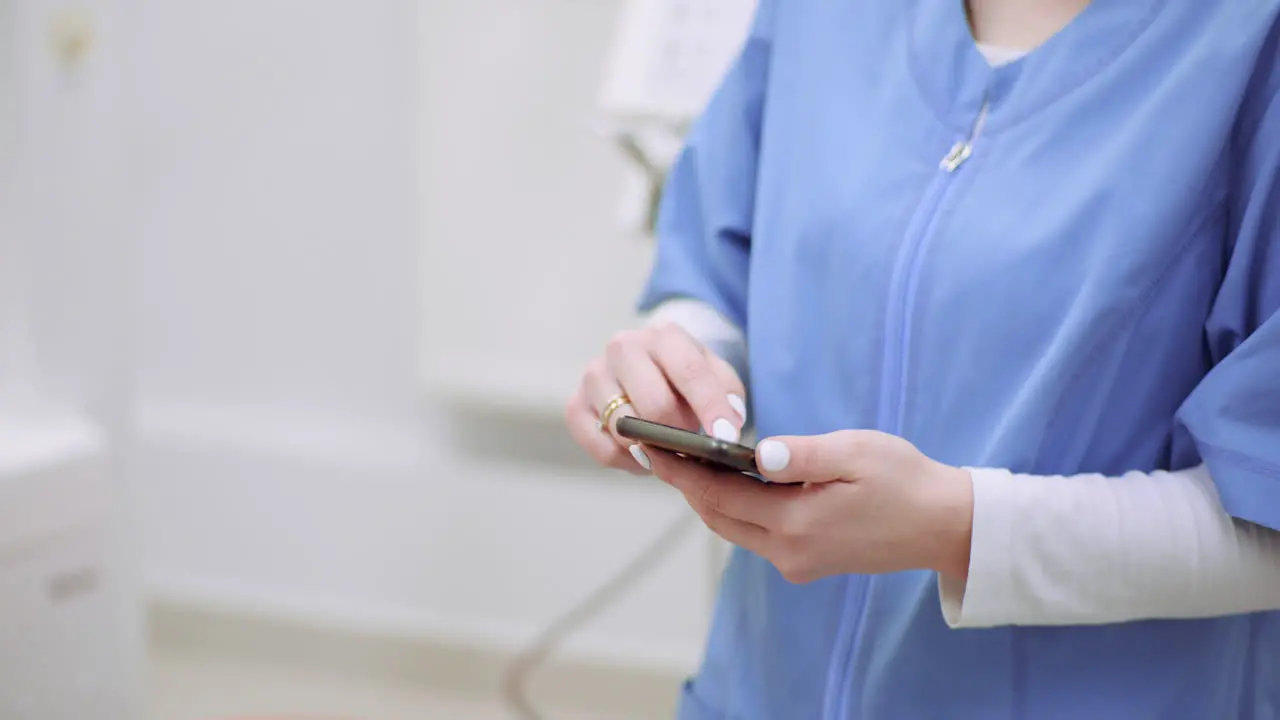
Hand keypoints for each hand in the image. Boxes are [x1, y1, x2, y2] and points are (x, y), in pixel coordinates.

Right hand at [565, 323, 746, 474]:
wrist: (644, 367)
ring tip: (666, 449)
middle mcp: (622, 348)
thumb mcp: (714, 374)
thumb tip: (728, 424)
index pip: (689, 371)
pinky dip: (627, 461)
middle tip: (689, 444)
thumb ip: (728, 393)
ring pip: (624, 428)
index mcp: (662, 336)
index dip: (710, 407)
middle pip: (654, 404)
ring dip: (651, 448)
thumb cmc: (684, 376)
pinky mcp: (574, 406)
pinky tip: (642, 454)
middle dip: (678, 433)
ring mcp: (594, 376)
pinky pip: (603, 448)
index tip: (726, 437)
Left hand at [651, 430, 974, 582]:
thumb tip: (759, 455)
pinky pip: (755, 534)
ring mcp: (796, 562)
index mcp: (796, 523)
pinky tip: (731, 482)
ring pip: (733, 527)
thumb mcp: (857, 453)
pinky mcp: (806, 563)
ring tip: (686, 461)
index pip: (719, 495)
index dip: (682, 471)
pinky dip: (736, 507)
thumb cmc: (905, 481)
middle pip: (717, 516)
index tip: (653, 448)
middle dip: (687, 484)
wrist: (944, 526)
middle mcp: (788, 552)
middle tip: (659, 450)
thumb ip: (804, 454)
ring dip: (709, 497)